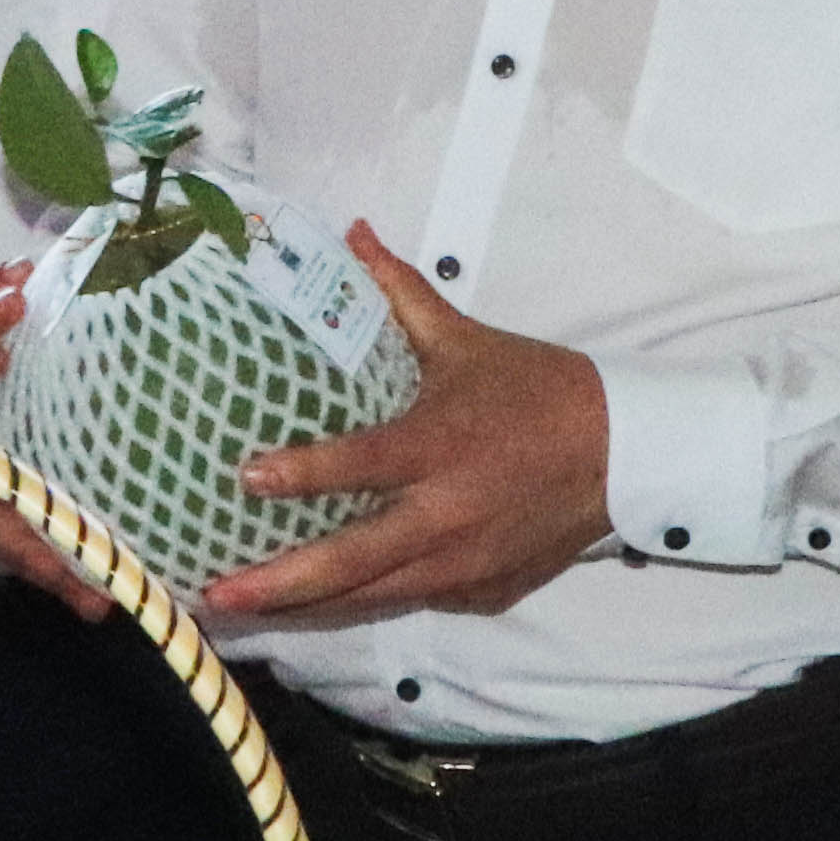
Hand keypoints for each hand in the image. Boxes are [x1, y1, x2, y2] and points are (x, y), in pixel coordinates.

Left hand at [202, 226, 610, 626]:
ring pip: (374, 596)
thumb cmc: (536, 391)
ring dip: (309, 604)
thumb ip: (400, 294)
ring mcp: (466, 562)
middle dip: (282, 583)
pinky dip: (364, 601)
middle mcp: (450, 513)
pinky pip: (412, 600)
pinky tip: (318, 603)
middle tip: (217, 594)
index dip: (304, 473)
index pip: (362, 464)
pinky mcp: (482, 591)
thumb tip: (352, 233)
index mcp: (442, 444)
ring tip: (245, 607)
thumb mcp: (466, 341)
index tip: (245, 476)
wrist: (621, 453)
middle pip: (354, 560)